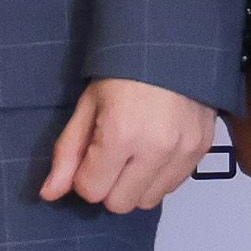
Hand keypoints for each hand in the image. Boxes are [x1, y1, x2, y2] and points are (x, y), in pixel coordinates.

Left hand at [38, 76, 211, 215]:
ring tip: (132, 154)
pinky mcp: (201, 150)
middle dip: (107, 187)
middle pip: (120, 204)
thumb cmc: (124, 72)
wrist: (172, 47)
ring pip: (147, 201)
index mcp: (121, 134)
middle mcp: (155, 148)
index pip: (91, 191)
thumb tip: (49, 194)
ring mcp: (183, 151)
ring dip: (133, 186)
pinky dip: (157, 178)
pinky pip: (172, 187)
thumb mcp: (87, 106)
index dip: (84, 178)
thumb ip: (68, 153)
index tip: (88, 157)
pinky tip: (151, 152)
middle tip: (109, 158)